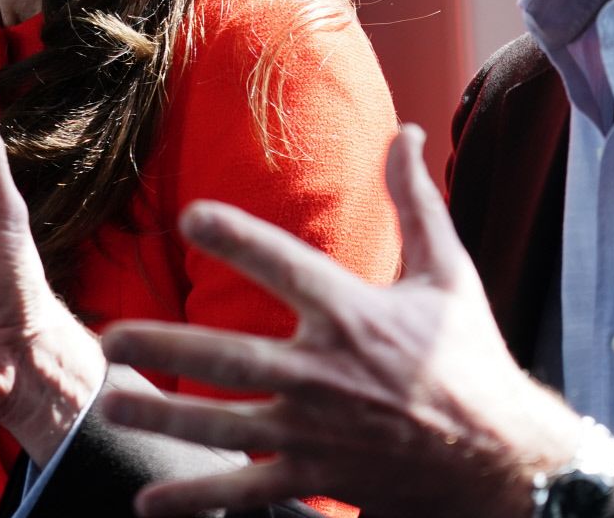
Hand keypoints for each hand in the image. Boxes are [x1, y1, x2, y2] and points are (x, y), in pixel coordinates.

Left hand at [99, 125, 585, 516]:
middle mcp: (325, 373)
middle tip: (111, 338)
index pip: (286, 266)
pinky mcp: (317, 477)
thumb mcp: (449, 273)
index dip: (238, 238)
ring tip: (110, 400)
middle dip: (167, 346)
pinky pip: (247, 490)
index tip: (190, 216)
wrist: (502, 458)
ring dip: (163, 413)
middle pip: (231, 358)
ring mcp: (317, 432)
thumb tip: (410, 133)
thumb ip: (416, 202)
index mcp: (354, 314)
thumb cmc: (469, 358)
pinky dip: (197, 497)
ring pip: (224, 425)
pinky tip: (151, 500)